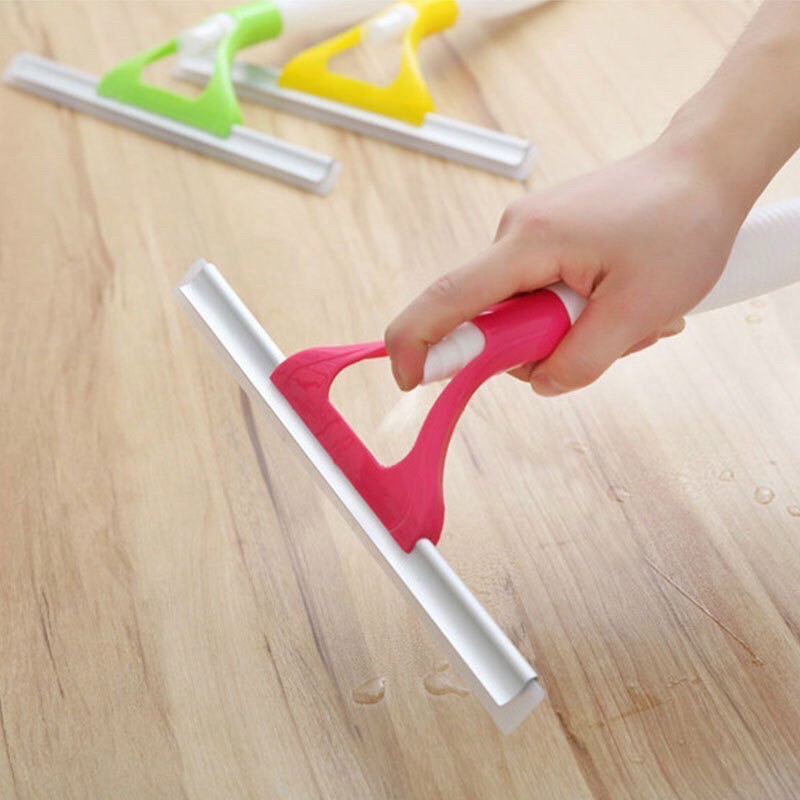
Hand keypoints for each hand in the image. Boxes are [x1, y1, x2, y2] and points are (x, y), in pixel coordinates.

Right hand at [384, 136, 748, 395]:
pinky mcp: (549, 240)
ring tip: (629, 315)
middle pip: (491, 318)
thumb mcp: (639, 310)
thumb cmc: (682, 224)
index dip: (419, 343)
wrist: (707, 166)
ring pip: (524, 312)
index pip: (448, 299)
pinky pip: (543, 295)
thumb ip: (581, 360)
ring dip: (570, 331)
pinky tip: (621, 300)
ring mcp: (531, 235)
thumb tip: (540, 381)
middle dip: (540, 346)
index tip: (407, 379)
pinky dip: (577, 312)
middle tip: (608, 339)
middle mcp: (516, 233)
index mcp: (528, 242)